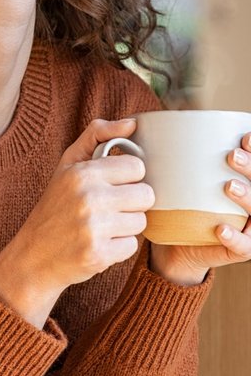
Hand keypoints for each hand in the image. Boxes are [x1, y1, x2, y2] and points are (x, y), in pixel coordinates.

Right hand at [0, 118, 154, 327]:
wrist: (33, 256)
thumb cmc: (55, 205)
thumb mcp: (68, 164)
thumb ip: (98, 135)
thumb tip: (132, 123)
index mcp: (83, 173)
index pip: (137, 167)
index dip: (129, 177)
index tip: (114, 184)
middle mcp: (89, 198)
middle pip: (146, 195)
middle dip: (132, 203)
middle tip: (110, 207)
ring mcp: (94, 228)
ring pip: (141, 222)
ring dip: (126, 226)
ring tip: (103, 226)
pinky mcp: (99, 255)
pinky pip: (132, 246)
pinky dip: (119, 247)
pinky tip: (99, 243)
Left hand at [150, 132, 250, 285]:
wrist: (176, 246)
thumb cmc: (179, 205)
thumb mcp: (177, 180)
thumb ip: (171, 158)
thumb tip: (136, 126)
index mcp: (240, 181)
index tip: (244, 138)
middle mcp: (249, 203)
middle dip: (250, 167)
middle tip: (231, 156)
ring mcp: (247, 227)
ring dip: (247, 197)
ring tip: (229, 186)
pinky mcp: (238, 249)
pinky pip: (244, 246)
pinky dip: (235, 238)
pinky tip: (220, 229)